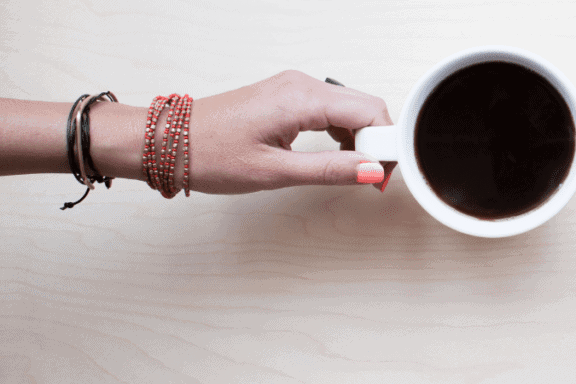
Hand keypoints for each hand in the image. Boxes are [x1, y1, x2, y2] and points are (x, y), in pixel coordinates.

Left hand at [186, 70, 394, 193]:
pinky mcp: (287, 97)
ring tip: (356, 171)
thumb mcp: (275, 172)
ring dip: (362, 138)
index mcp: (301, 98)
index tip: (386, 175)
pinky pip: (331, 109)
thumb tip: (372, 171)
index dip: (387, 144)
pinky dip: (344, 132)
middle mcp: (301, 85)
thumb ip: (330, 170)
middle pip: (366, 106)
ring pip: (351, 108)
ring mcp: (294, 88)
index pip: (370, 111)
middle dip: (379, 142)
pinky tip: (339, 155)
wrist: (167, 141)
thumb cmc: (209, 154)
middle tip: (375, 178)